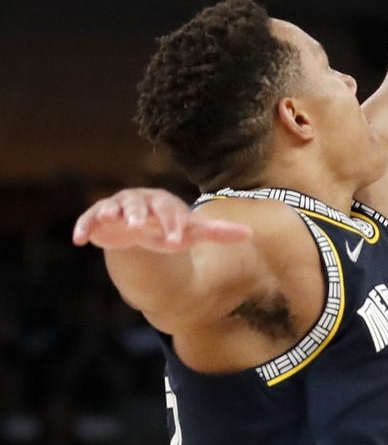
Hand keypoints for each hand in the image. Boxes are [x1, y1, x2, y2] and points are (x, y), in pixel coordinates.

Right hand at [73, 188, 252, 252]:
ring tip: (113, 221)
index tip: (175, 241)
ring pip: (116, 208)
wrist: (141, 226)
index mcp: (165, 205)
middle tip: (140, 226)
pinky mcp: (100, 217)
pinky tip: (79, 240)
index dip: (172, 226)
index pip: (171, 214)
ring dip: (113, 214)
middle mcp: (142, 203)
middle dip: (141, 215)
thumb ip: (218, 233)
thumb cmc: (169, 228)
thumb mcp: (192, 231)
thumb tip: (251, 234)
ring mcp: (119, 208)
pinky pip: (90, 219)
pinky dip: (84, 227)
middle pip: (142, 206)